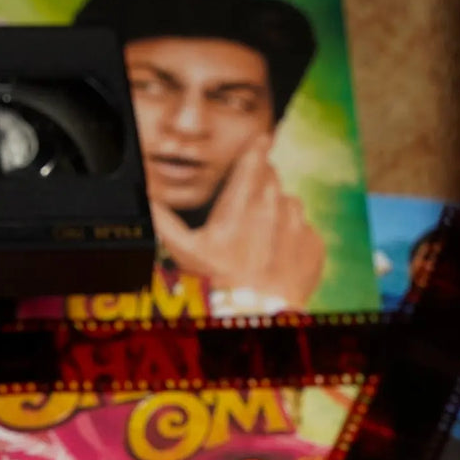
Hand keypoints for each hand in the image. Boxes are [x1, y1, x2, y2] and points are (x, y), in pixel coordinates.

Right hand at [151, 138, 325, 308]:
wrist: (257, 318)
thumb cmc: (218, 286)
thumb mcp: (185, 254)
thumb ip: (165, 221)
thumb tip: (146, 196)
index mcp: (241, 206)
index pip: (254, 159)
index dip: (256, 148)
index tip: (260, 141)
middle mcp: (272, 210)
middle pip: (271, 179)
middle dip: (261, 187)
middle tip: (248, 214)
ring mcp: (297, 227)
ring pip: (290, 201)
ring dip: (278, 212)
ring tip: (263, 240)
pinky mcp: (313, 245)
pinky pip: (305, 229)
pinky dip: (293, 239)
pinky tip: (277, 258)